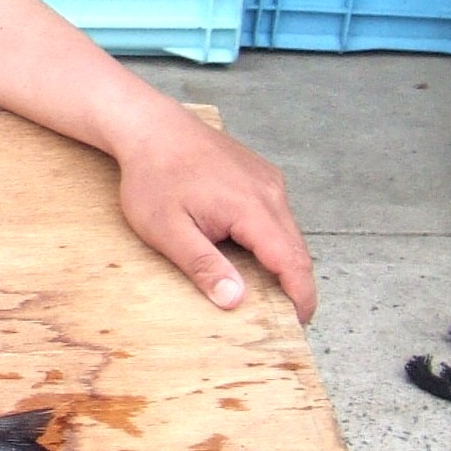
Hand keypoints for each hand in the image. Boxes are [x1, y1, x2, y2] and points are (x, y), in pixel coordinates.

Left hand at [113, 107, 316, 323]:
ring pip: (287, 232)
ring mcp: (268, 181)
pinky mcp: (260, 176)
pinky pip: (275, 215)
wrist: (150, 127)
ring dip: (281, 261)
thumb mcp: (168, 230)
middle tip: (282, 316)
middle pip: (295, 249)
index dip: (300, 295)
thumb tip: (236, 299)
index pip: (291, 261)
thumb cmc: (153, 177)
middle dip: (293, 284)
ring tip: (267, 290)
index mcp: (252, 208)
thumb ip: (203, 265)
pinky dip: (271, 239)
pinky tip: (250, 252)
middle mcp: (270, 192)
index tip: (299, 323)